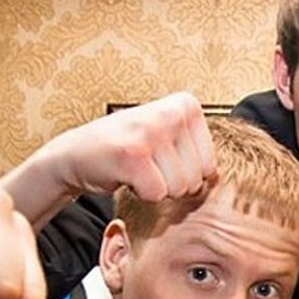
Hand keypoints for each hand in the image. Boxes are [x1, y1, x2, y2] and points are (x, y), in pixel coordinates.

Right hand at [1, 92, 214, 227]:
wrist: (75, 153)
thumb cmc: (128, 150)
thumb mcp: (170, 139)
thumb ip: (198, 151)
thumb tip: (223, 179)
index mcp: (187, 105)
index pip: (211, 166)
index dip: (185, 173)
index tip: (161, 158)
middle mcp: (171, 112)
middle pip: (195, 179)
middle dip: (170, 182)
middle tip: (146, 165)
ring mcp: (151, 130)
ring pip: (177, 188)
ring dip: (154, 187)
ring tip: (136, 168)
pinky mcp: (133, 153)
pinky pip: (155, 194)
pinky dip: (139, 193)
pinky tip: (125, 174)